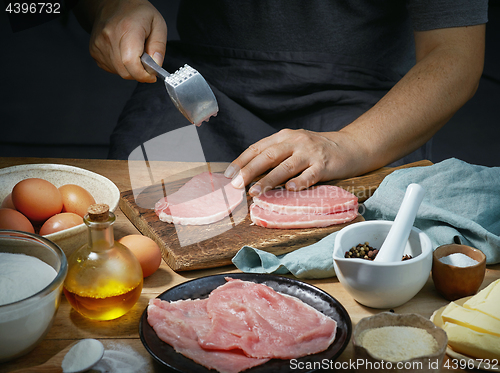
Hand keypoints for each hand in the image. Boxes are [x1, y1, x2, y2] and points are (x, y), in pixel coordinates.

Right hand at [89, 0, 166, 81]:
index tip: (152, 75)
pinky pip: (111, 69)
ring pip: (119, 72)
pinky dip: (121, 66)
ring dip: (130, 69)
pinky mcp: (94, 51)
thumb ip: (159, 46)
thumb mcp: (158, 24)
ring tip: (134, 52)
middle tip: (145, 62)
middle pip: (126, 72)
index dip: (143, 75)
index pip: (131, 62)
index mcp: (127, 29)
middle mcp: (110, 37)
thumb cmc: (136, 12)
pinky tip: (124, 52)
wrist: (112, 3)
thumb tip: (156, 66)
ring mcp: (99, 45)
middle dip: (139, 73)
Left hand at [224, 129, 360, 196]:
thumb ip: (275, 155)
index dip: (242, 161)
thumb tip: (249, 174)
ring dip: (269, 180)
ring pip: (286, 166)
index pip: (258, 148)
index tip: (228, 174)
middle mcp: (295, 142)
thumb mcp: (294, 145)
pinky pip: (310, 175)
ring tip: (256, 192)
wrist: (350, 146)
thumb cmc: (316, 150)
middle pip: (268, 156)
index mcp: (284, 136)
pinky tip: (290, 189)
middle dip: (250, 170)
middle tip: (236, 185)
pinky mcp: (324, 165)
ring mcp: (310, 153)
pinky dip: (299, 182)